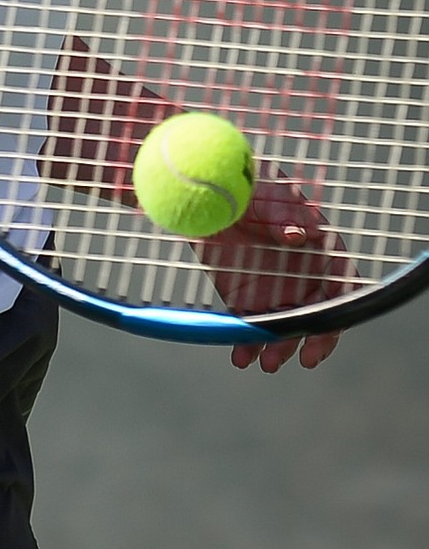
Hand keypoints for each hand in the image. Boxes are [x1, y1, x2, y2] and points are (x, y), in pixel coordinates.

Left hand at [198, 171, 352, 371]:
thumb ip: (283, 213)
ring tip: (266, 362)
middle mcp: (303, 274)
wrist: (206, 196)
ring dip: (280, 348)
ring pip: (286, 328)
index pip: (341, 280)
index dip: (340, 303)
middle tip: (302, 357)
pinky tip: (241, 357)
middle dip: (312, 338)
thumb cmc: (247, 186)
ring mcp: (276, 290)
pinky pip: (252, 328)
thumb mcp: (263, 193)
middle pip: (318, 313)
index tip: (329, 321)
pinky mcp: (247, 299)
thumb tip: (300, 234)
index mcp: (318, 246)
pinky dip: (248, 345)